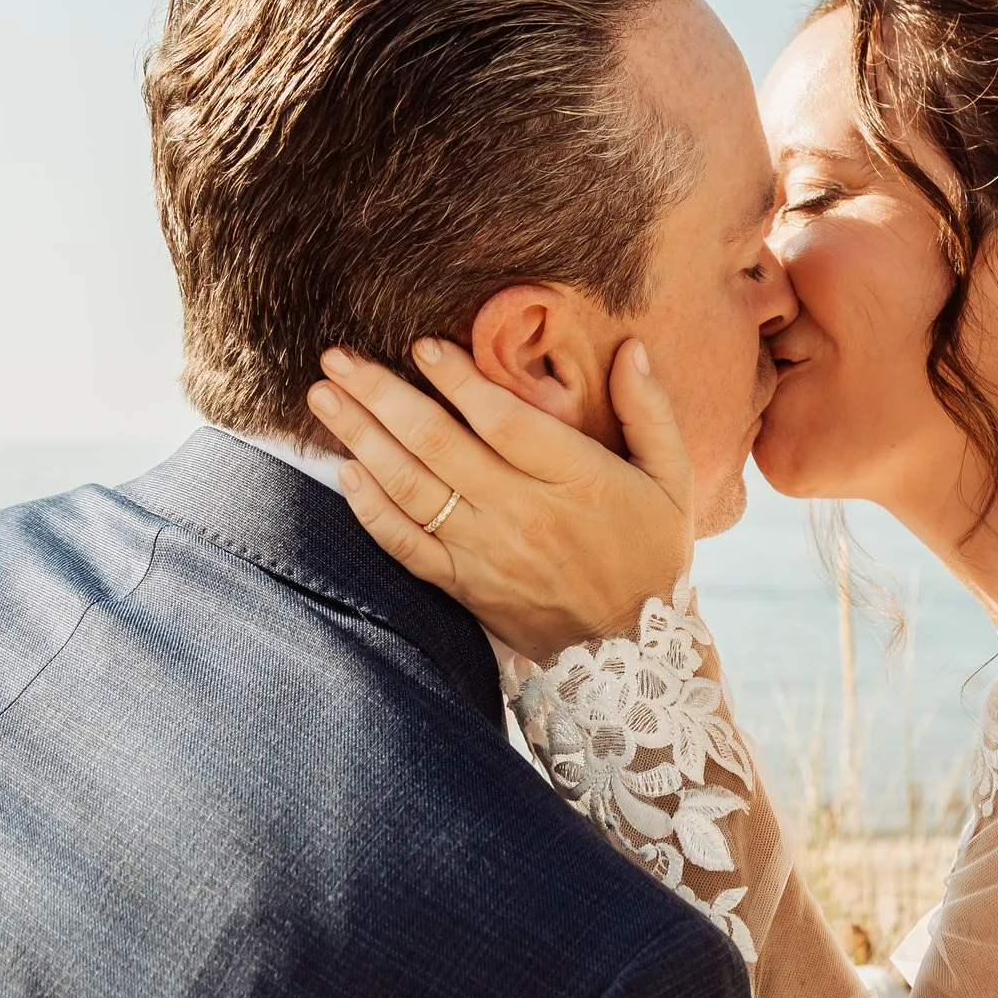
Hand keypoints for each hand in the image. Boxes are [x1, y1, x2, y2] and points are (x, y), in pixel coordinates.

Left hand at [307, 337, 693, 657]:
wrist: (631, 652)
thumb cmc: (651, 553)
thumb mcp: (673, 479)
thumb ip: (650, 410)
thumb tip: (632, 347)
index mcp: (575, 480)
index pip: (504, 420)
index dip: (459, 381)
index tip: (422, 345)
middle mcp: (523, 515)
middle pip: (439, 445)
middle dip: (381, 394)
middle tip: (338, 356)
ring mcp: (487, 554)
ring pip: (412, 487)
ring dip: (361, 437)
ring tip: (324, 395)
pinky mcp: (464, 586)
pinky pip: (405, 544)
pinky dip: (370, 507)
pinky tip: (344, 469)